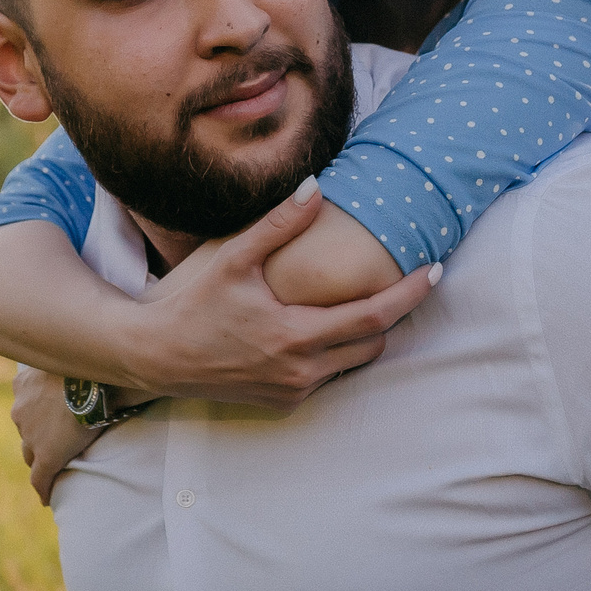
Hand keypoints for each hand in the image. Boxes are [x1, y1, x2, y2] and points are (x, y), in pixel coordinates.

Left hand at [12, 364, 102, 505]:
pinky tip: (46, 497)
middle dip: (35, 437)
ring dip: (39, 458)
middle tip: (51, 442)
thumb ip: (70, 366)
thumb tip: (92, 360)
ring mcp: (31, 435)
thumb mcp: (72, 359)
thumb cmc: (89, 363)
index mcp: (23, 384)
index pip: (24, 406)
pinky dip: (43, 487)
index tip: (42, 424)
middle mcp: (21, 409)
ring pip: (30, 452)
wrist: (92, 380)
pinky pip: (40, 478)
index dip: (34, 417)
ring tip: (51, 468)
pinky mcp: (46, 457)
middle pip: (25, 431)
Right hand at [122, 177, 439, 409]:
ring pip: (352, 364)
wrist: (155, 356)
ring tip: (358, 303)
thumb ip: (278, 225)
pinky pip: (325, 379)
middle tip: (400, 281)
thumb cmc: (192, 304)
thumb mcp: (232, 260)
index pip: (374, 316)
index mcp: (295, 335)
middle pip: (373, 345)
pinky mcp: (282, 404)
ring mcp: (293, 392)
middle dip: (390, 315)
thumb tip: (316, 186)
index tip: (435, 270)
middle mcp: (301, 371)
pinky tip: (316, 330)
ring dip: (361, 337)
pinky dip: (331, 355)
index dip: (410, 293)